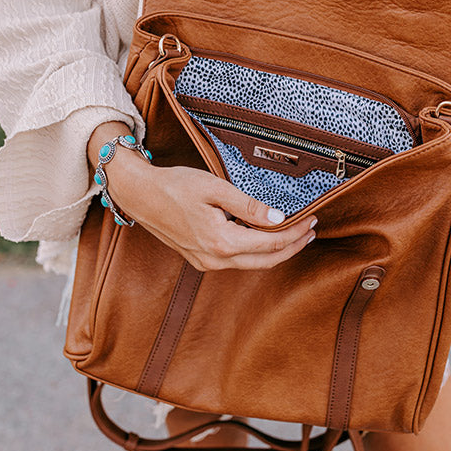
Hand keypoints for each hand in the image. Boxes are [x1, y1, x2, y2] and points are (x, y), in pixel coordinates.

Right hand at [87, 122, 316, 271]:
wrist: (139, 195)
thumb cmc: (174, 186)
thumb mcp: (215, 188)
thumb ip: (248, 206)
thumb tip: (278, 219)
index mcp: (221, 242)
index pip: (271, 243)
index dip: (295, 233)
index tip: (312, 220)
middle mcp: (215, 259)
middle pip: (266, 261)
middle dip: (292, 247)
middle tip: (311, 231)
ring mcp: (206, 263)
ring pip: (252, 264)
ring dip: (275, 251)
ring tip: (295, 234)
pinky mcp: (200, 259)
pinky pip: (236, 261)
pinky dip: (256, 252)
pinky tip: (264, 237)